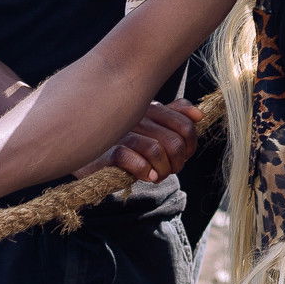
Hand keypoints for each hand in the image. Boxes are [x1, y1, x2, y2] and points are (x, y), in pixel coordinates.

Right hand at [74, 99, 204, 182]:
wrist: (86, 151)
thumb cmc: (122, 138)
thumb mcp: (151, 124)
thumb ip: (175, 115)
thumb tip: (199, 115)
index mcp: (150, 108)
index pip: (185, 123)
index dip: (191, 143)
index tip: (185, 154)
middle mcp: (136, 117)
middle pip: (175, 141)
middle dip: (178, 161)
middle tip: (171, 169)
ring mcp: (121, 133)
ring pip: (157, 150)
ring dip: (163, 170)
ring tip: (159, 175)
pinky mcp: (106, 151)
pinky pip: (133, 160)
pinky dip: (144, 171)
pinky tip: (146, 175)